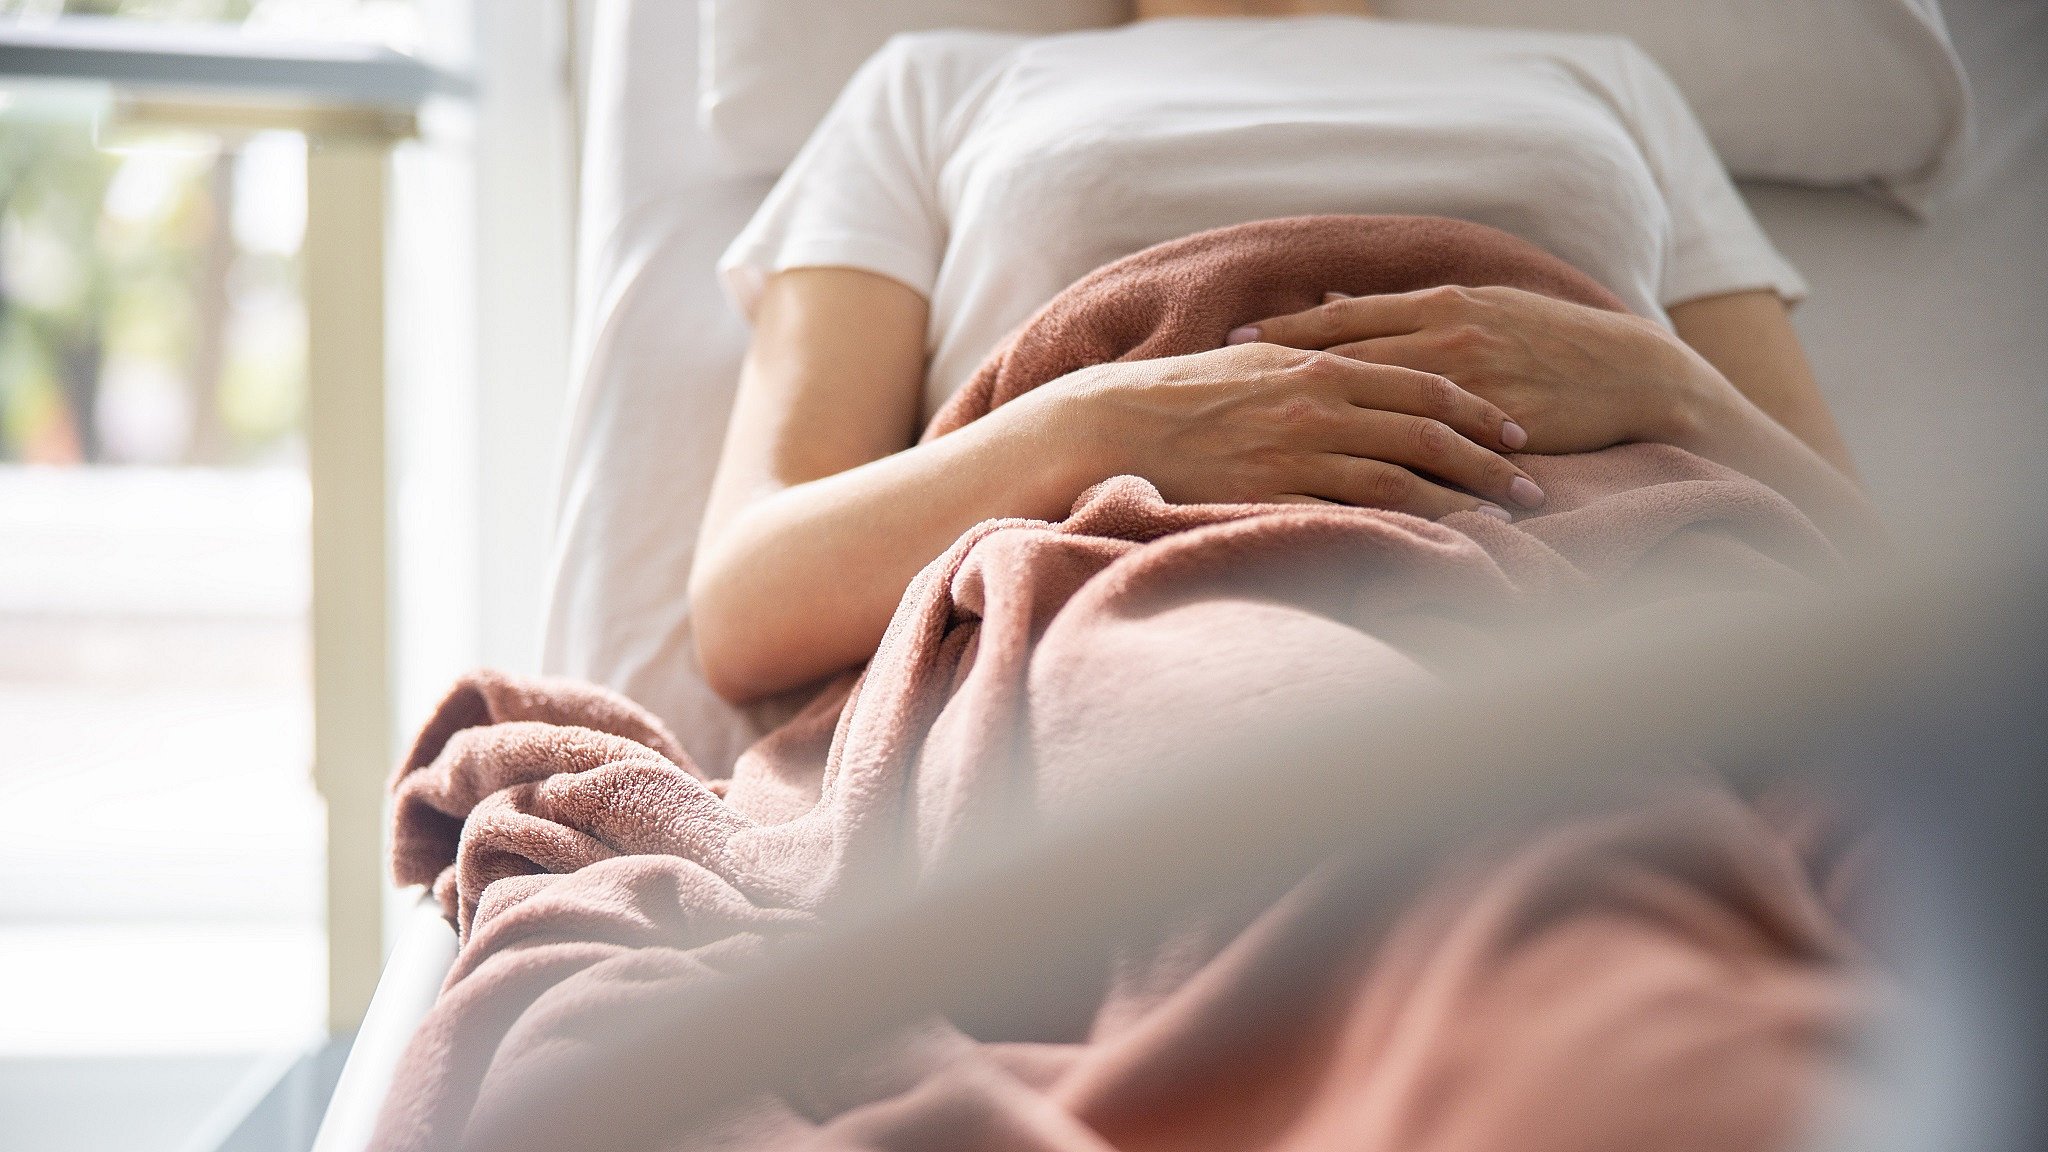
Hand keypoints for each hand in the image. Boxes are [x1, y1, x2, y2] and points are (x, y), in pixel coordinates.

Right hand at [1039, 341, 1548, 518]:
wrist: (1114, 423)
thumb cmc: (1183, 391)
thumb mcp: (1256, 354)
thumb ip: (1314, 352)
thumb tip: (1355, 346)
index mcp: (1320, 364)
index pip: (1422, 382)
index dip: (1478, 410)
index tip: (1516, 434)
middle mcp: (1319, 405)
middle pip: (1427, 432)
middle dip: (1488, 462)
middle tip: (1535, 488)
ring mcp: (1297, 454)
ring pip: (1402, 477)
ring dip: (1461, 502)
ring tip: (1503, 524)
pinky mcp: (1273, 496)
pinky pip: (1352, 517)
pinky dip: (1401, 532)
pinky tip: (1434, 549)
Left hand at [1229, 285, 1712, 455]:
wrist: (1627, 370)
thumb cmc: (1543, 339)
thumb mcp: (1472, 309)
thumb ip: (1399, 313)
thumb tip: (1326, 307)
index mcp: (1437, 306)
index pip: (1343, 318)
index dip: (1284, 331)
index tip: (1228, 341)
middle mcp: (1447, 336)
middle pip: (1347, 355)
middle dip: (1282, 371)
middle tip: (1221, 384)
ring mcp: (1470, 381)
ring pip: (1380, 404)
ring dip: (1321, 422)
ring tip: (1265, 438)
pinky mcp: (1495, 422)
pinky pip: (1428, 447)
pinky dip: (1385, 460)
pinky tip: (1341, 478)